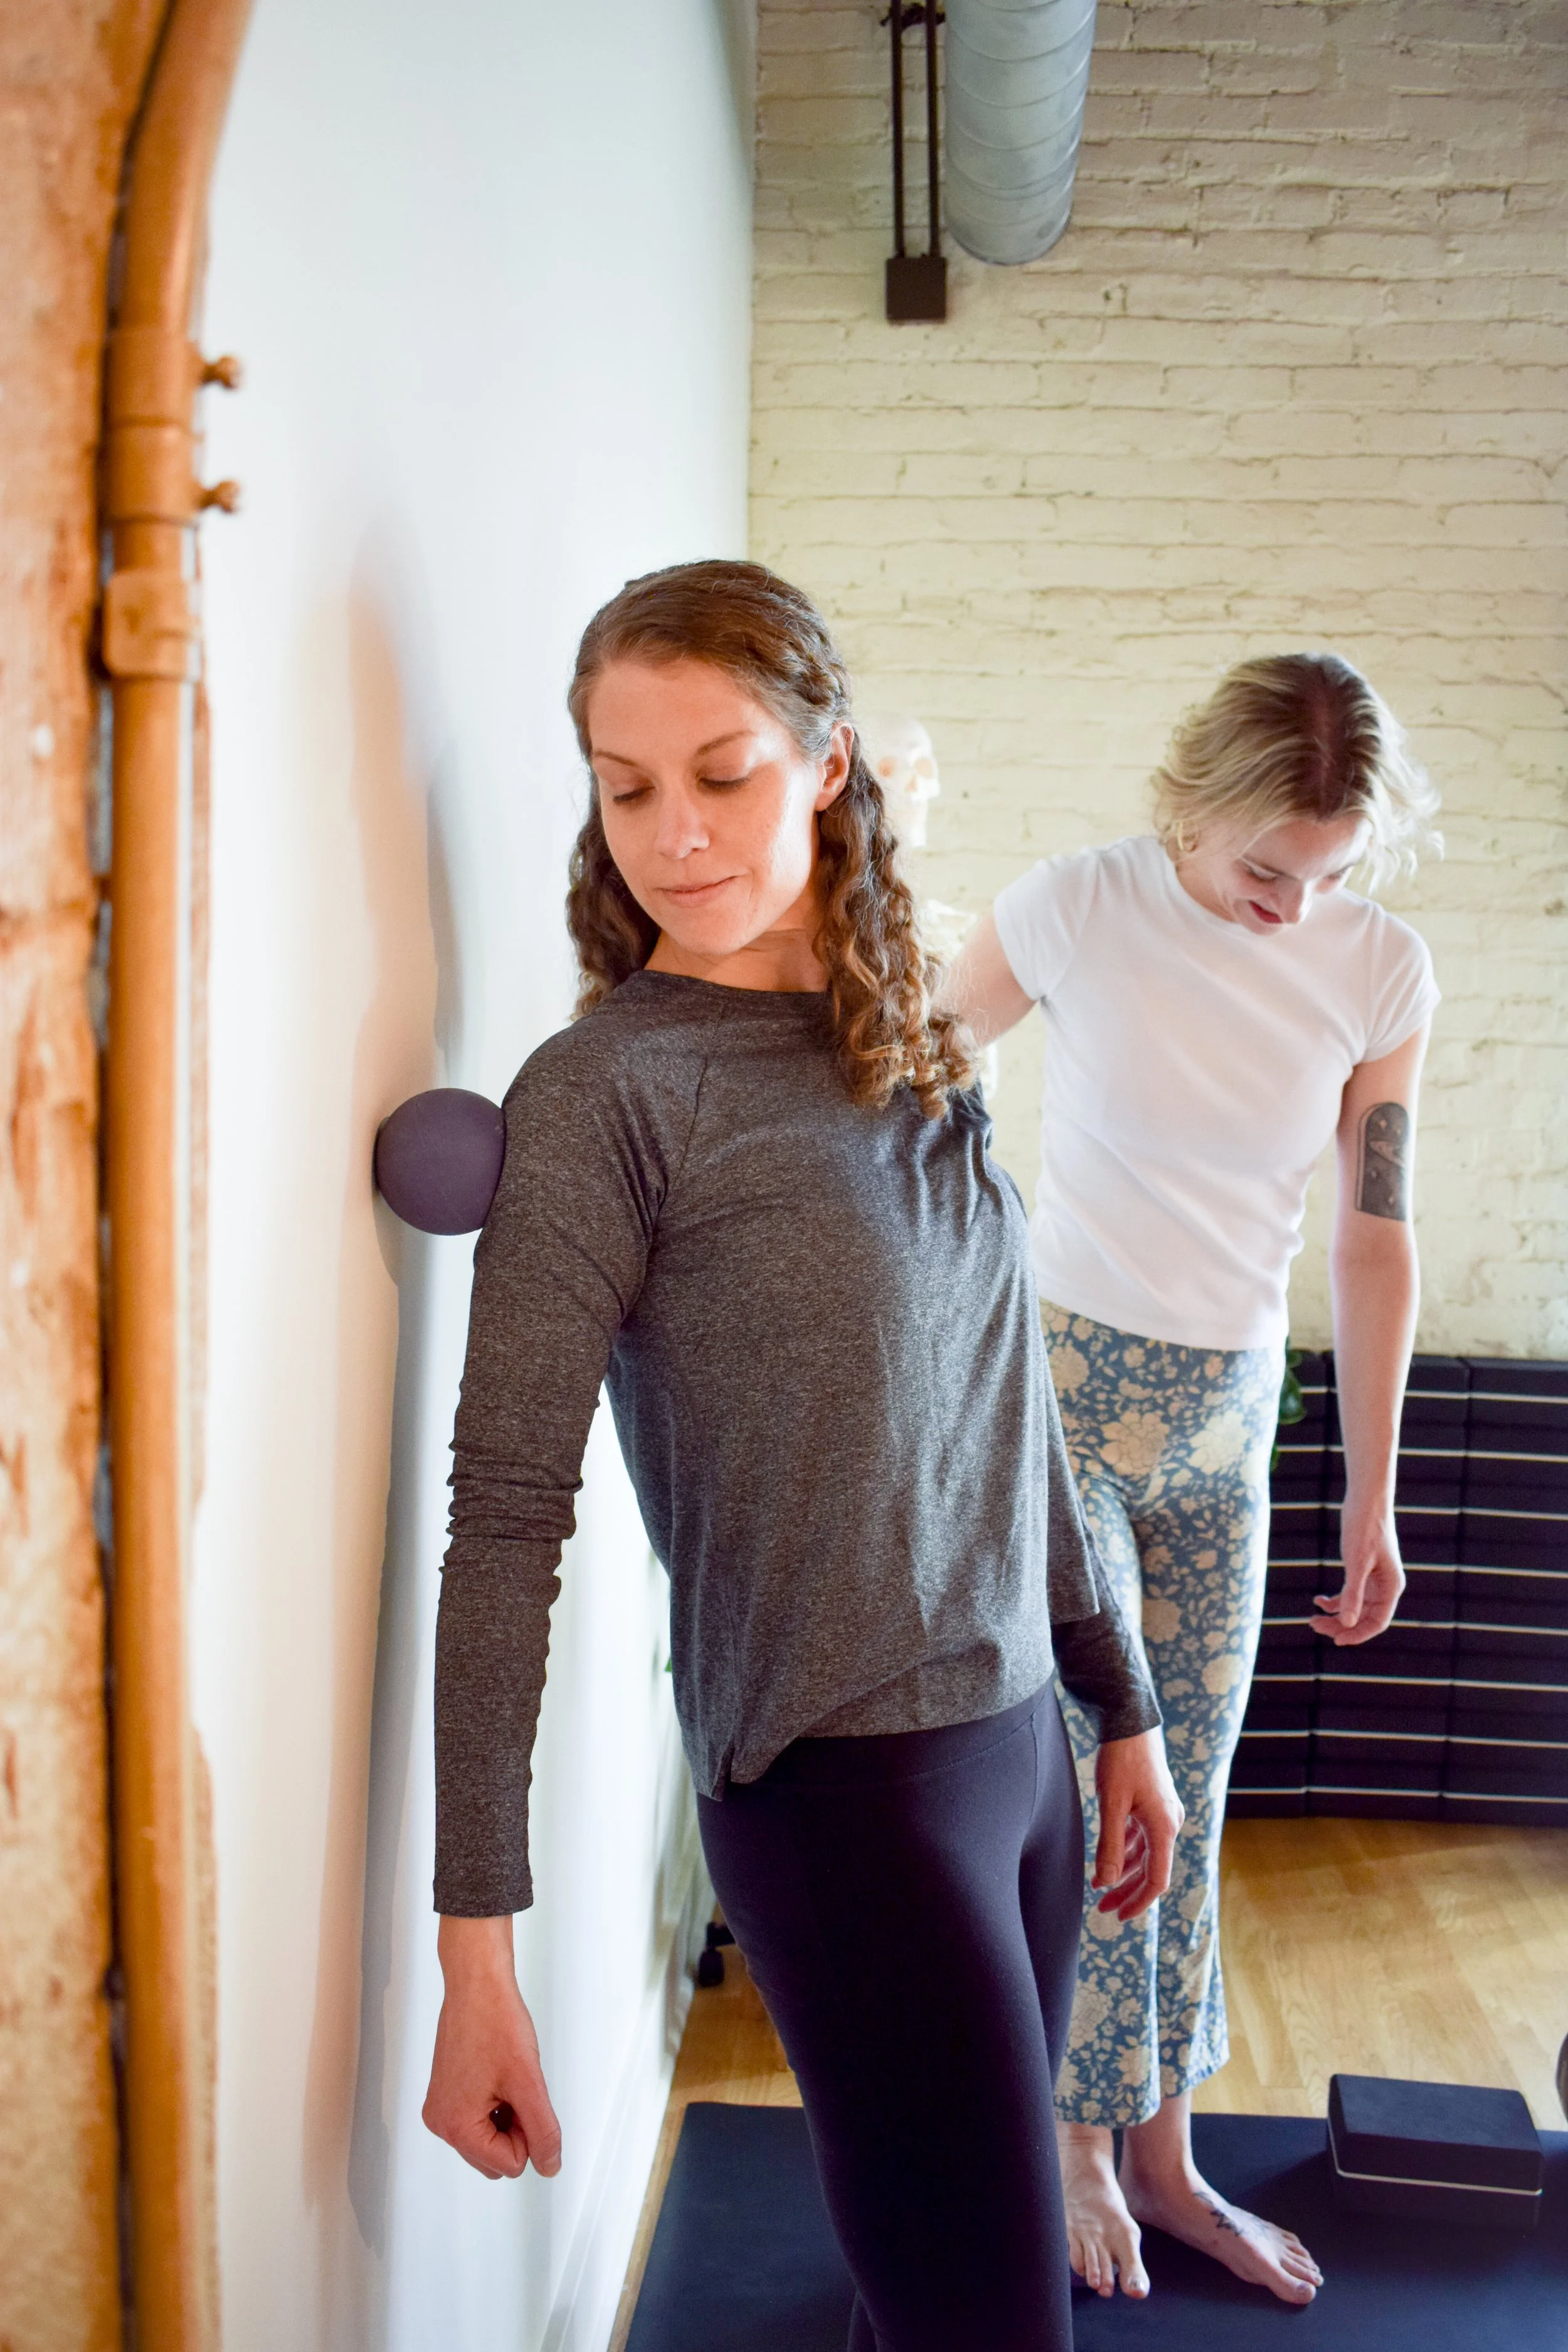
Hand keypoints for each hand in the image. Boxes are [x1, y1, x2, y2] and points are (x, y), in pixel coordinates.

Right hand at [423, 1915, 561, 2179]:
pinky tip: (496, 2073)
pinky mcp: (445, 2094)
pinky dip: (495, 2103)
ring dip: (506, 2115)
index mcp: (455, 2127)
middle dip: (515, 2128)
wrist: (477, 1984)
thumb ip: (542, 2131)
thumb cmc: (496, 2022)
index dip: (528, 2130)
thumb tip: (548, 2166)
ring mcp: (440, 2108)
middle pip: (496, 2157)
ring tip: (505, 2075)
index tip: (522, 2092)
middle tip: (516, 2085)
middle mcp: (441, 2123)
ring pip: (489, 2139)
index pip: (510, 2164)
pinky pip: (478, 2119)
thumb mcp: (528, 2083)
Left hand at [1092, 1728, 1183, 1921]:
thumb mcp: (1111, 1804)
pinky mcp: (1153, 1804)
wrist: (1129, 1721)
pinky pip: (1141, 1837)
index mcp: (1163, 1827)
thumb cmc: (1121, 1759)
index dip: (1139, 1901)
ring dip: (1124, 1872)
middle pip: (1152, 1870)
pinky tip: (1108, 1859)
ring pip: (1145, 1854)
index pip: (1156, 1879)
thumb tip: (1106, 1882)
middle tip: (1104, 1909)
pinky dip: (1125, 1850)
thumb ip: (1109, 1844)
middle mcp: (1168, 1823)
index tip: (1118, 1916)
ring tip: (1100, 1887)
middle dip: (1128, 1891)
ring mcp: (1162, 1813)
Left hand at [1311, 1492, 1404, 1644]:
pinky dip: (1334, 1599)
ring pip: (1355, 1607)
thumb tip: (1347, 1623)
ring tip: (1312, 1619)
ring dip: (1335, 1615)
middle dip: (1340, 1625)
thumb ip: (1352, 1594)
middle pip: (1364, 1618)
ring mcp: (1373, 1579)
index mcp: (1391, 1587)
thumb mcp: (1357, 1562)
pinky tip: (1318, 1600)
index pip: (1377, 1622)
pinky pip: (1349, 1593)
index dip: (1358, 1634)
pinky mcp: (1362, 1570)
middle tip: (1314, 1626)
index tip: (1336, 1641)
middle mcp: (1385, 1587)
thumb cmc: (1365, 1528)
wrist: (1366, 1499)